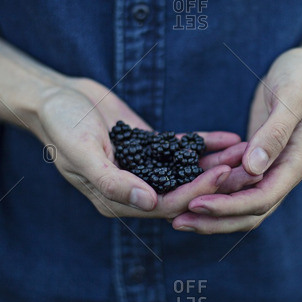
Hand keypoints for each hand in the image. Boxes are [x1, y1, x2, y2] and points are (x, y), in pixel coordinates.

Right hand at [35, 77, 244, 218]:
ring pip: (186, 172)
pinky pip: (181, 149)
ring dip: (215, 164)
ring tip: (245, 151)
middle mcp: (134, 189)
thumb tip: (148, 204)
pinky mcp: (149, 147)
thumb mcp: (82, 153)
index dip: (195, 192)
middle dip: (214, 181)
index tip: (222, 175)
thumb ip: (112, 181)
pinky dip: (203, 145)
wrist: (55, 97)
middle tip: (244, 166)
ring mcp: (143, 168)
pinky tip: (228, 137)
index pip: (165, 205)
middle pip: (182, 191)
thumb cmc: (61, 126)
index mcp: (116, 200)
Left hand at [173, 48, 301, 233]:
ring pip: (242, 204)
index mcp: (298, 160)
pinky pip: (235, 185)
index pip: (263, 198)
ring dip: (212, 213)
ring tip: (176, 218)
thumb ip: (274, 132)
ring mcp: (272, 167)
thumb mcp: (291, 96)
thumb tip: (253, 168)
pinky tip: (187, 193)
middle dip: (215, 220)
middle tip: (176, 221)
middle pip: (250, 212)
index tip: (196, 204)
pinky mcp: (257, 159)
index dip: (229, 206)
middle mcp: (285, 171)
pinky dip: (214, 193)